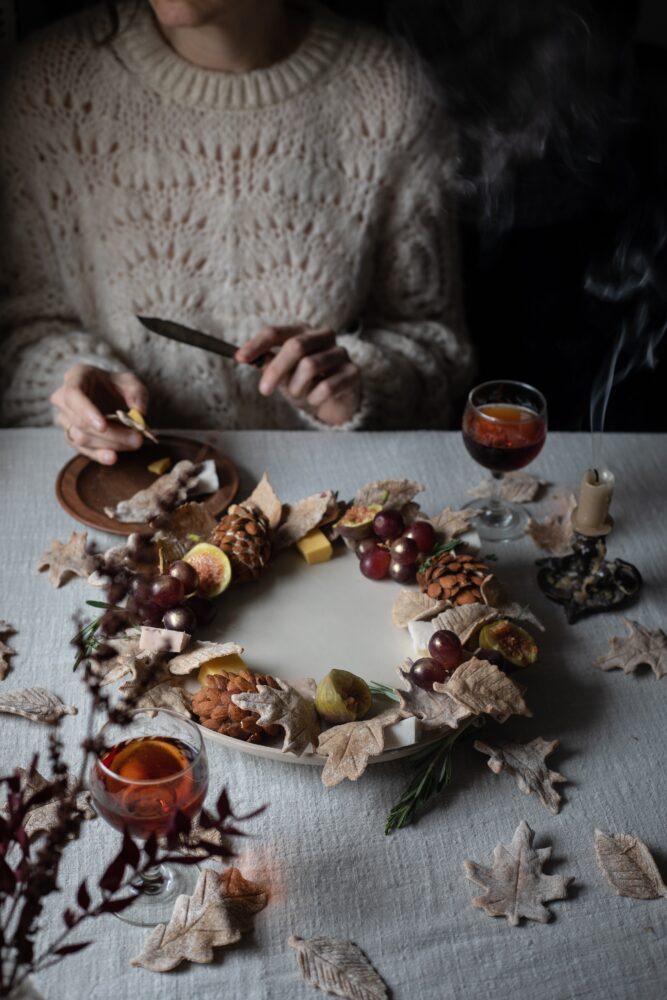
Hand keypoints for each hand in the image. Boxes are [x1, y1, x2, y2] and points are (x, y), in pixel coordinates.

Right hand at [51, 365, 149, 464]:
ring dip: (109, 444)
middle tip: (136, 438)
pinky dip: (98, 455)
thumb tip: (140, 413)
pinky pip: (81, 449)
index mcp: (76, 377)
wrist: (108, 393)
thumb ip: (137, 394)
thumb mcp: (131, 383)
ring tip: (134, 442)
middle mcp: (63, 398)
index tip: (103, 426)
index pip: (73, 395)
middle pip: (80, 422)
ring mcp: (64, 418)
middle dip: (110, 434)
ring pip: (81, 438)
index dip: (86, 412)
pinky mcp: (70, 436)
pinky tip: (112, 457)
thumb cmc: (117, 385)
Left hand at [236, 325, 360, 425]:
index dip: (256, 345)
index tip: (239, 359)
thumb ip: (267, 364)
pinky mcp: (353, 372)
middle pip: (295, 346)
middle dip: (276, 370)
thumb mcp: (283, 374)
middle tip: (264, 390)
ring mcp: (341, 353)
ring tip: (298, 395)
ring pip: (310, 366)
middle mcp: (323, 336)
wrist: (337, 401)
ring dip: (297, 387)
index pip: (275, 332)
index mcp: (302, 332)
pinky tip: (314, 400)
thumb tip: (243, 357)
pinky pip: (327, 386)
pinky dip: (314, 398)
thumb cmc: (307, 383)